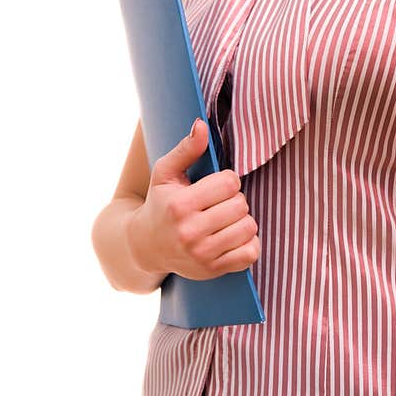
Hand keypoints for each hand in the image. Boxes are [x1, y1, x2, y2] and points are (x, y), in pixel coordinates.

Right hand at [125, 118, 260, 281]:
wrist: (146, 246)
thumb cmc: (159, 204)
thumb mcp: (165, 173)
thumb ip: (186, 149)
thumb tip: (201, 125)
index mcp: (179, 205)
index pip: (230, 183)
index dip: (228, 180)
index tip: (217, 185)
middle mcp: (190, 232)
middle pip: (241, 205)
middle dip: (235, 200)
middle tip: (220, 203)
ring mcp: (202, 254)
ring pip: (248, 227)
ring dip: (243, 220)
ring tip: (227, 219)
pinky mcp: (212, 270)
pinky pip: (250, 254)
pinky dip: (249, 243)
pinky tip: (234, 237)